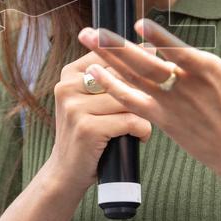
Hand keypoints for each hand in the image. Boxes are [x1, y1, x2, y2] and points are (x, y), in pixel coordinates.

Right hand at [44, 50, 152, 193]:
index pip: (111, 55)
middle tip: (154, 103)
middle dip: (141, 93)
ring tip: (141, 126)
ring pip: (128, 100)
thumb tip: (149, 48)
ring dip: (144, 115)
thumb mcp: (91, 99)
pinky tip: (140, 137)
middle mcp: (68, 86)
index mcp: (70, 73)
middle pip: (122, 77)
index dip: (135, 63)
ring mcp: (75, 107)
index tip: (152, 65)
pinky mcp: (87, 128)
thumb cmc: (88, 132)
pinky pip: (130, 121)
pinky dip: (142, 130)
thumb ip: (110, 76)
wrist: (66, 172)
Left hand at [76, 12, 220, 195]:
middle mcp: (186, 87)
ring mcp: (172, 105)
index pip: (178, 51)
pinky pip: (132, 103)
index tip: (137, 24)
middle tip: (91, 30)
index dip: (157, 39)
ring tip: (86, 42)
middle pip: (145, 64)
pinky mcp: (163, 121)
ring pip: (134, 80)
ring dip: (107, 61)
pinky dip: (113, 88)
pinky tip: (94, 74)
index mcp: (207, 69)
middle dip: (115, 46)